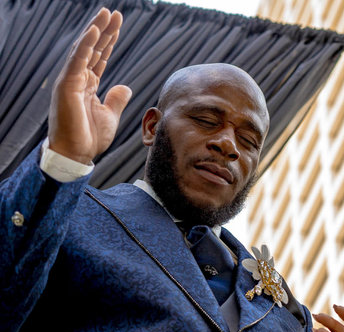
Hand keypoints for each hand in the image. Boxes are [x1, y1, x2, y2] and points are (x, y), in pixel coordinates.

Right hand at [48, 8, 131, 163]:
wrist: (76, 154)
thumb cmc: (89, 138)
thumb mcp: (110, 116)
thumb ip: (116, 99)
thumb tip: (124, 86)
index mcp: (88, 84)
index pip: (100, 56)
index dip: (109, 40)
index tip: (117, 25)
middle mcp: (78, 79)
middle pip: (93, 48)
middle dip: (104, 30)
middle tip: (114, 12)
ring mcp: (71, 80)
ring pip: (85, 49)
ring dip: (96, 30)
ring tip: (106, 13)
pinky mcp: (67, 85)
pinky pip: (78, 61)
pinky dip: (86, 45)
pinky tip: (95, 30)